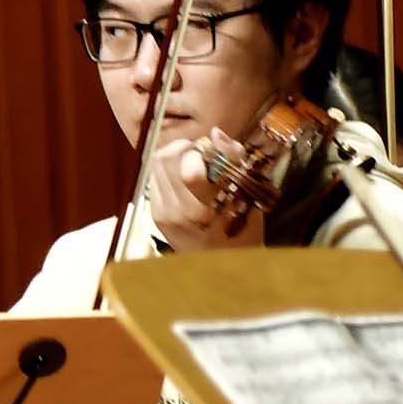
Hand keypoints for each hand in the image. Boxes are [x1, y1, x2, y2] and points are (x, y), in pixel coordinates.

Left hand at [138, 128, 270, 247]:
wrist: (221, 270)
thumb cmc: (242, 234)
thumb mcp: (249, 199)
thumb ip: (234, 162)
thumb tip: (216, 133)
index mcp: (204, 209)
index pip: (190, 168)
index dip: (201, 150)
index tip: (213, 152)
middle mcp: (177, 211)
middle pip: (166, 158)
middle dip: (185, 147)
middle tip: (202, 153)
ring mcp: (162, 213)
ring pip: (157, 164)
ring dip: (175, 156)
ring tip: (193, 164)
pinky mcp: (154, 214)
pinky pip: (154, 178)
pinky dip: (168, 170)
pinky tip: (183, 179)